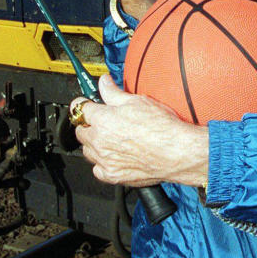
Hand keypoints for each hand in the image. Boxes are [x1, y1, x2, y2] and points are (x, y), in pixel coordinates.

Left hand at [70, 76, 208, 188]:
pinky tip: (114, 157)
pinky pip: (98, 169)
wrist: (176, 151)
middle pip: (81, 131)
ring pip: (87, 151)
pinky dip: (102, 163)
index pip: (80, 108)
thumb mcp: (137, 101)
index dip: (84, 103)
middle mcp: (99, 141)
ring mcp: (104, 160)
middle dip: (88, 125)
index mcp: (102, 119)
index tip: (86, 103)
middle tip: (101, 121)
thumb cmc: (160, 127)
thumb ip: (114, 92)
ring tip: (110, 139)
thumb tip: (104, 82)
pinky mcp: (112, 175)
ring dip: (94, 144)